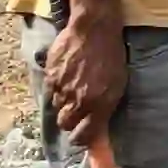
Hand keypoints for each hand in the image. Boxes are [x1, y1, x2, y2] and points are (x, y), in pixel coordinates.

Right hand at [44, 8, 127, 141]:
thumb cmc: (111, 57)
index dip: (81, 138)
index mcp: (98, 104)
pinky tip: (65, 75)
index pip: (83, 135)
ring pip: (56, 106)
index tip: (81, 136)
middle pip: (65, 123)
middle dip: (69, 121)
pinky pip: (50, 90)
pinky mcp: (50, 75)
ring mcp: (61, 88)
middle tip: (76, 111)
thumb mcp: (118, 85)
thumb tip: (97, 127)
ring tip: (73, 87)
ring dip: (63, 101)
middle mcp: (77, 100)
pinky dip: (56, 86)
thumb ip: (105, 108)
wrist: (94, 29)